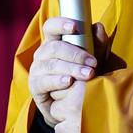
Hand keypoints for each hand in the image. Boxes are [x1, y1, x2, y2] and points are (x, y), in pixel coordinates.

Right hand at [28, 18, 108, 132]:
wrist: (72, 107)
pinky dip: (57, 81)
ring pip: (51, 64)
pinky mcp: (35, 86)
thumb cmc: (84, 77)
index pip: (51, 27)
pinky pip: (44, 81)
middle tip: (93, 63)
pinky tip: (69, 82)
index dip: (60, 24)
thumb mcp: (94, 60)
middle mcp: (43, 54)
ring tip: (88, 75)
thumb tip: (98, 27)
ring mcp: (37, 69)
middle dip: (75, 54)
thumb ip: (98, 44)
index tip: (74, 27)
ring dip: (71, 68)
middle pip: (54, 47)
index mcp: (55, 42)